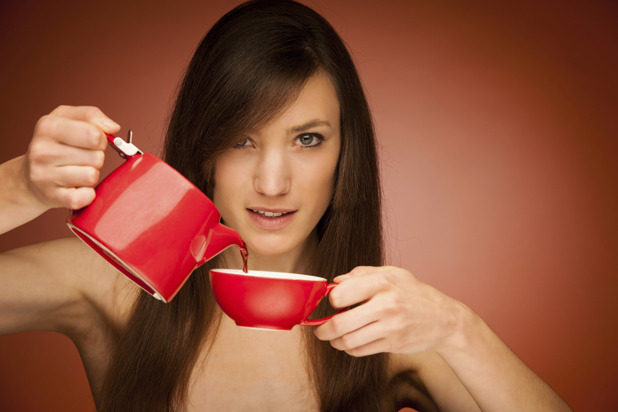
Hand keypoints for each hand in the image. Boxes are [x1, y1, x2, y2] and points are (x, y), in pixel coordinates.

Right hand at [25, 105, 120, 209]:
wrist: (29, 178)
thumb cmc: (55, 145)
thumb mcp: (67, 119)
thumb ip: (92, 116)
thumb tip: (113, 127)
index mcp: (48, 127)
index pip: (94, 135)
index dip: (101, 139)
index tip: (93, 141)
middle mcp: (42, 151)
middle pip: (97, 157)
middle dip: (96, 157)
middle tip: (81, 158)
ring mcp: (44, 176)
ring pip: (92, 176)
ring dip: (91, 175)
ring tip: (77, 171)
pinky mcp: (52, 197)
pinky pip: (85, 197)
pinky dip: (88, 194)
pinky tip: (77, 187)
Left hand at [314, 266, 466, 356]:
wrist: (445, 319)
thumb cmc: (415, 294)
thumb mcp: (393, 274)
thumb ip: (362, 274)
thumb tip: (335, 281)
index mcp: (383, 282)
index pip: (341, 294)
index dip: (331, 300)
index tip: (331, 303)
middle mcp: (386, 305)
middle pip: (340, 323)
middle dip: (323, 329)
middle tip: (319, 329)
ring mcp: (390, 327)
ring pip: (348, 341)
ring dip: (335, 341)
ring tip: (333, 337)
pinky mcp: (393, 344)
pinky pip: (360, 351)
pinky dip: (350, 349)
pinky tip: (351, 343)